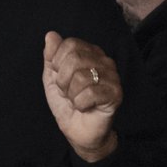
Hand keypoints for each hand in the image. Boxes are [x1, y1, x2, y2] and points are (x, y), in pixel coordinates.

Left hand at [42, 32, 120, 161]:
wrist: (78, 132)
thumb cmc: (68, 104)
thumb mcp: (52, 79)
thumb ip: (51, 57)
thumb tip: (50, 35)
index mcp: (90, 53)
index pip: (70, 44)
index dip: (58, 63)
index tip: (60, 78)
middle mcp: (104, 61)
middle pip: (75, 58)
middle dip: (63, 80)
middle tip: (68, 93)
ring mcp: (113, 76)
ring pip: (81, 77)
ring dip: (72, 94)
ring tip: (77, 100)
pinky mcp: (116, 93)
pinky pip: (90, 93)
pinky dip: (80, 104)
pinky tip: (85, 107)